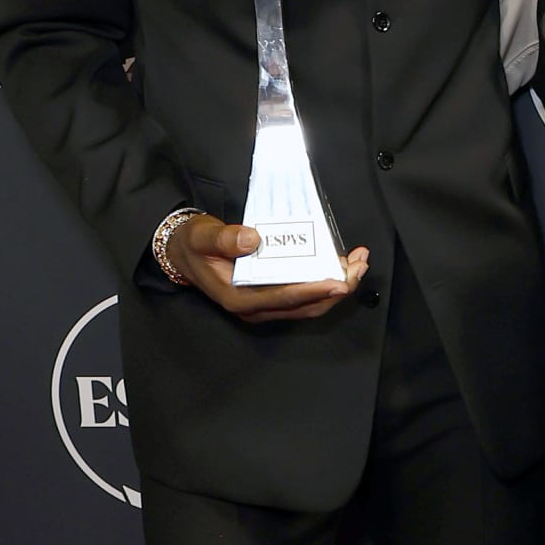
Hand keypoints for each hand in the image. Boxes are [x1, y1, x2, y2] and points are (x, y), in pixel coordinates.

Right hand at [170, 213, 367, 320]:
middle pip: (306, 306)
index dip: (313, 291)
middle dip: (337, 288)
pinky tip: (342, 263)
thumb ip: (224, 239)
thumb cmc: (194, 245)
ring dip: (338, 285)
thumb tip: (253, 238)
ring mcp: (267, 304)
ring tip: (359, 263)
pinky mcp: (275, 296)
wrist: (185, 252)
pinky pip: (307, 294)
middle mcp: (256, 308)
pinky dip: (327, 281)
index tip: (338, 282)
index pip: (283, 298)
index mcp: (239, 299)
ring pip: (311, 303)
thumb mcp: (202, 237)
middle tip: (359, 266)